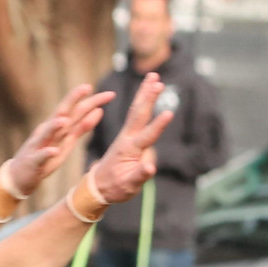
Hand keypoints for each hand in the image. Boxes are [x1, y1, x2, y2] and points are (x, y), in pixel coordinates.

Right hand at [5, 85, 112, 195]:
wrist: (21, 175)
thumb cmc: (47, 156)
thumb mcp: (68, 141)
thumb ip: (82, 127)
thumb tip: (98, 111)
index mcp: (59, 127)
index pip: (76, 110)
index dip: (92, 101)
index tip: (110, 94)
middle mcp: (49, 131)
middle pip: (62, 113)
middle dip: (74, 100)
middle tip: (88, 87)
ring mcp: (40, 145)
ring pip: (48, 132)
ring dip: (56, 125)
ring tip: (66, 119)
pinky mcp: (34, 161)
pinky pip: (41, 156)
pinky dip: (48, 152)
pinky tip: (55, 150)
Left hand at [87, 72, 173, 203]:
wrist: (98, 186)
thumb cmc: (115, 188)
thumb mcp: (128, 185)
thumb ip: (140, 175)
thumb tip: (151, 167)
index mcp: (129, 149)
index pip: (147, 135)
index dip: (158, 125)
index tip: (169, 113)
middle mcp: (128, 138)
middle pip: (139, 113)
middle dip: (148, 96)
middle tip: (157, 79)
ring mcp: (127, 136)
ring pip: (137, 110)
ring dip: (145, 93)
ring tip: (154, 78)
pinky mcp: (128, 136)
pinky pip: (136, 115)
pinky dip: (142, 102)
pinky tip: (146, 94)